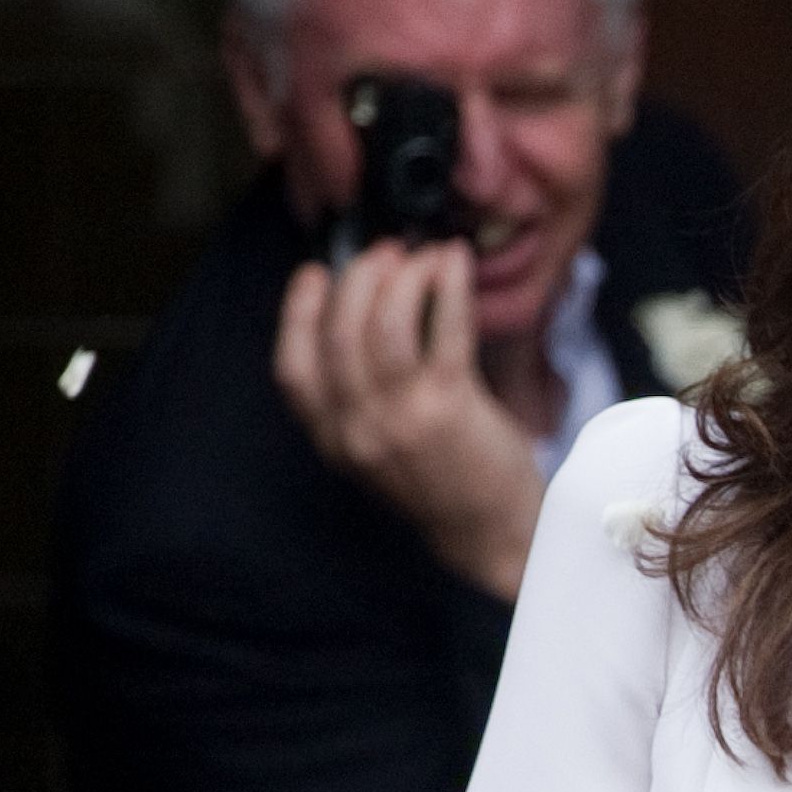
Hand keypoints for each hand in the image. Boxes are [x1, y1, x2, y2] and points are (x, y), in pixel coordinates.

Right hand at [274, 239, 544, 600]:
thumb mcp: (381, 450)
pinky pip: (442, 330)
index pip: (293, 367)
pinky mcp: (450, 408)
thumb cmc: (448, 484)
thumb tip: (365, 318)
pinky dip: (447, 286)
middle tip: (387, 253)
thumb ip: (360, 399)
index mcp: (334, 439)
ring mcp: (402, 419)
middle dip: (359, 277)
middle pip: (339, 332)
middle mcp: (358, 430)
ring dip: (401, 277)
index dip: (298, 311)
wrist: (499, 538)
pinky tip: (453, 262)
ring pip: (383, 325)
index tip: (318, 274)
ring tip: (420, 256)